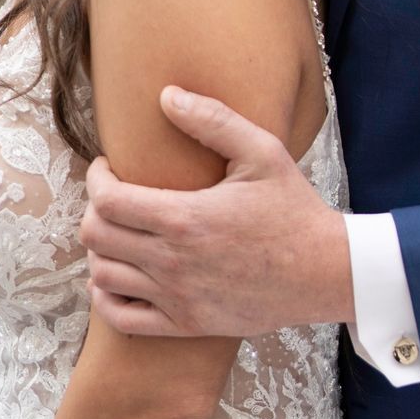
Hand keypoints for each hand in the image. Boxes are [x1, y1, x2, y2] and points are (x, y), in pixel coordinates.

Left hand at [81, 88, 354, 339]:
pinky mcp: (186, 323)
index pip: (106, 200)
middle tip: (114, 198)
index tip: (108, 168)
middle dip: (94, 211)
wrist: (325, 273)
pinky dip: (107, 297)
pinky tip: (120, 276)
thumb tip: (166, 95)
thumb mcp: (262, 153)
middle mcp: (173, 262)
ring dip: (101, 251)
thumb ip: (213, 120)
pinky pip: (122, 318)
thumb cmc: (294, 210)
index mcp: (185, 218)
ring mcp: (177, 297)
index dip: (96, 179)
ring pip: (102, 275)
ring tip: (121, 233)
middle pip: (95, 237)